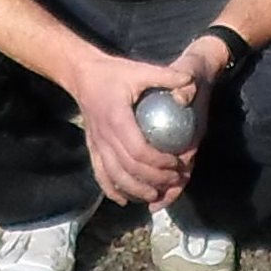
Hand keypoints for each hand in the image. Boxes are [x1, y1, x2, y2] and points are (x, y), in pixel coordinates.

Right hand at [67, 51, 195, 207]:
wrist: (81, 74)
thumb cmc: (113, 72)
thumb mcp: (140, 70)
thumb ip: (165, 76)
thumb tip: (190, 81)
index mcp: (118, 120)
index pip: (139, 151)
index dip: (160, 163)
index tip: (177, 164)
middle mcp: (105, 136)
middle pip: (129, 169)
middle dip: (154, 179)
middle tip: (174, 180)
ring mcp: (96, 144)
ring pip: (114, 177)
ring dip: (135, 190)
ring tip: (154, 195)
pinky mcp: (91, 147)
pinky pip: (99, 174)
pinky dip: (111, 190)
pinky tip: (123, 200)